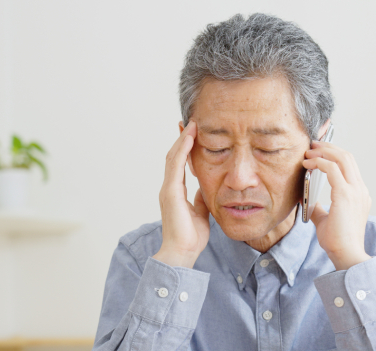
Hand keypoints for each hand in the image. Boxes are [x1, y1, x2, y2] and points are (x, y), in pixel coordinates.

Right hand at [153, 121, 210, 268]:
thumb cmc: (190, 238)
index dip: (185, 148)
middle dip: (182, 139)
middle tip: (190, 122)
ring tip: (192, 124)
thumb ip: (201, 199)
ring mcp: (168, 189)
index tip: (192, 134)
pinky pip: (176, 165)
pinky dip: (183, 150)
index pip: (179, 164)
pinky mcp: (171, 192)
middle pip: (174, 156)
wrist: (181, 252)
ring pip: (173, 157)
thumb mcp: (201, 212)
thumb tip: (207, 189)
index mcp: (175, 192)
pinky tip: (190, 138)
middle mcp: (169, 188)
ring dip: (183, 140)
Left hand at [303, 142, 371, 269]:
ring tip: (308, 152)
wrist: (345, 254)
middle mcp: (360, 189)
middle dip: (328, 147)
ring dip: (323, 152)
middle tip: (312, 144)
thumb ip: (320, 208)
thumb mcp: (326, 219)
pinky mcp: (345, 195)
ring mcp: (355, 191)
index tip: (318, 150)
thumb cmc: (337, 240)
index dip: (334, 153)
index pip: (349, 165)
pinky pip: (332, 169)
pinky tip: (308, 164)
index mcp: (358, 194)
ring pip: (342, 158)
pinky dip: (319, 163)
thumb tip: (309, 201)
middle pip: (347, 157)